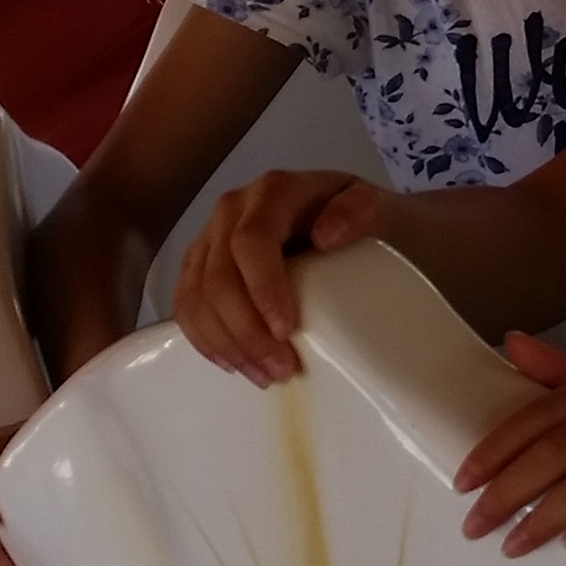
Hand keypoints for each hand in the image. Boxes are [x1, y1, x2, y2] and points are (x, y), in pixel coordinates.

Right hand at [173, 168, 386, 383]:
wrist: (356, 224)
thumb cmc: (366, 220)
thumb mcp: (379, 208)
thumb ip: (362, 210)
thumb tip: (326, 235)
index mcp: (274, 191)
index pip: (252, 241)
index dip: (261, 288)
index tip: (286, 330)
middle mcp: (232, 210)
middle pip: (218, 276)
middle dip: (245, 330)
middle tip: (281, 369)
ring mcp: (210, 237)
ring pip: (196, 296)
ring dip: (226, 343)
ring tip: (264, 375)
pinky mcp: (198, 265)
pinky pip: (187, 306)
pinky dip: (206, 340)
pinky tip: (234, 364)